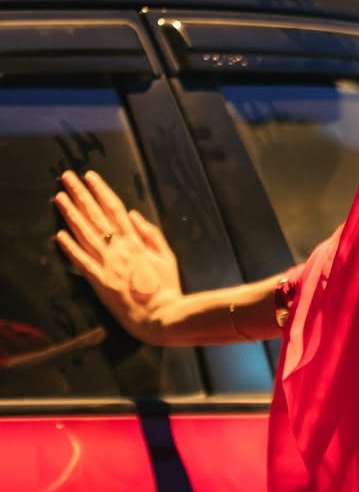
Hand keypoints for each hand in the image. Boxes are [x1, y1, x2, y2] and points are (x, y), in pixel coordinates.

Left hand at [53, 170, 182, 344]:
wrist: (162, 315)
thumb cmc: (166, 288)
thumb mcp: (167, 256)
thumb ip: (151, 233)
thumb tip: (134, 214)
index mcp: (136, 242)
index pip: (115, 209)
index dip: (102, 191)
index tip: (90, 176)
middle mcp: (119, 249)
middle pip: (96, 216)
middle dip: (81, 194)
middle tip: (66, 177)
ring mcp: (108, 265)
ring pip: (85, 234)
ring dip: (71, 214)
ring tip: (58, 197)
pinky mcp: (99, 282)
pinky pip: (82, 262)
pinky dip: (70, 248)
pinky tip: (59, 235)